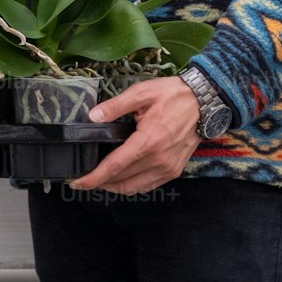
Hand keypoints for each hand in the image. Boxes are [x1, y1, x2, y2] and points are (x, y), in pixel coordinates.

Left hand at [65, 77, 201, 196]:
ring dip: (115, 187)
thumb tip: (93, 117)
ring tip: (100, 179)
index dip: (93, 178)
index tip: (77, 182)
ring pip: (134, 188)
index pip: (114, 167)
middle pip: (122, 180)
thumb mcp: (142, 93)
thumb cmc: (173, 95)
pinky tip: (122, 178)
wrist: (205, 101)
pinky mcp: (174, 170)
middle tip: (83, 178)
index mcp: (148, 142)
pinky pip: (148, 185)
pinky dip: (132, 185)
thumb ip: (115, 106)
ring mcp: (168, 168)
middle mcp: (158, 160)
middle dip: (99, 182)